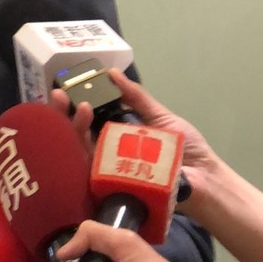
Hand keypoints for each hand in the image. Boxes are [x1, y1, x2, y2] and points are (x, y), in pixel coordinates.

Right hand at [48, 69, 220, 207]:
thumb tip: (113, 74)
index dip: (74, 104)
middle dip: (65, 114)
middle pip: (77, 134)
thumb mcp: (159, 116)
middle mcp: (106, 154)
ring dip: (75, 129)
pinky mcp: (109, 187)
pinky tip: (82, 137)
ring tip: (80, 108)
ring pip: (80, 151)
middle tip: (60, 95)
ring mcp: (105, 172)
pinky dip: (85, 154)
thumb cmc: (184, 150)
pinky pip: (91, 172)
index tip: (67, 88)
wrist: (203, 178)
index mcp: (116, 137)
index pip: (89, 120)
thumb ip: (136, 98)